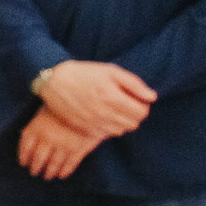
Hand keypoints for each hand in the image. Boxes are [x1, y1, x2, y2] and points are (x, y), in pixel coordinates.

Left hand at [17, 108, 101, 179]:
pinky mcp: (78, 149)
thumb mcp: (45, 109)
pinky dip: (65, 171)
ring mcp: (62, 145)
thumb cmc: (64, 103)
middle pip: (38, 159)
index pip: (25, 147)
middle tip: (34, 173)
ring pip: (53, 164)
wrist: (88, 102)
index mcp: (36, 128)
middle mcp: (47, 139)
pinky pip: (69, 164)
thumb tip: (25, 132)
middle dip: (35, 167)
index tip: (23, 163)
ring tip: (48, 176)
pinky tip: (62, 175)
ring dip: (49, 172)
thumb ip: (37, 122)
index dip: (24, 157)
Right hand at [36, 60, 153, 139]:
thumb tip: (152, 97)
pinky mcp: (84, 128)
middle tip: (125, 105)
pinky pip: (105, 134)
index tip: (135, 99)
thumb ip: (134, 84)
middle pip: (133, 124)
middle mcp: (105, 113)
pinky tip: (101, 116)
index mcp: (113, 97)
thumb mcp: (111, 71)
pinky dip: (107, 127)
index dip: (142, 105)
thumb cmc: (84, 73)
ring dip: (121, 122)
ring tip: (113, 110)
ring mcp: (94, 123)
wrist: (54, 81)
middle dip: (133, 115)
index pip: (142, 112)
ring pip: (120, 131)